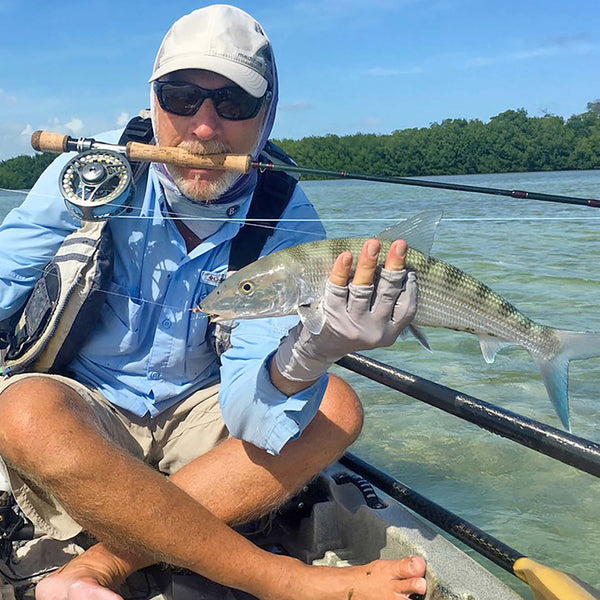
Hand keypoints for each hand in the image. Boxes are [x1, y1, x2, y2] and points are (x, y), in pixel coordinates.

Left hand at [274, 239, 416, 382]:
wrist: (321, 347)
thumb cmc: (353, 326)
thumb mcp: (376, 324)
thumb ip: (388, 304)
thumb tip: (400, 269)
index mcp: (389, 332)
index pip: (407, 308)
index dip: (411, 287)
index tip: (411, 269)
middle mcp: (373, 330)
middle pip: (387, 293)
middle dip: (394, 266)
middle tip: (399, 245)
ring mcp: (352, 323)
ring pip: (363, 289)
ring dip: (368, 264)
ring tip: (373, 244)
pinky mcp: (332, 315)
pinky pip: (337, 289)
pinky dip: (342, 271)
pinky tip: (346, 256)